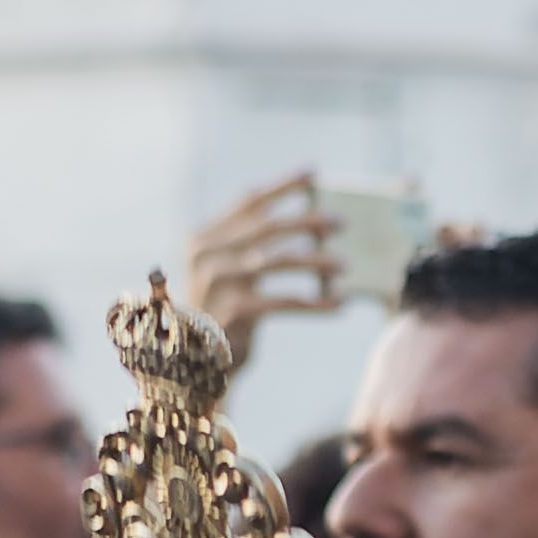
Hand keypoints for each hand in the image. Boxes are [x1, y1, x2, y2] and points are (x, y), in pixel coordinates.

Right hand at [184, 173, 344, 344]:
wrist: (193, 363)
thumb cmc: (221, 314)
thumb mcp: (226, 275)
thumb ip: (248, 247)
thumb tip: (300, 222)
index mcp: (205, 239)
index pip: (248, 203)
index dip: (282, 186)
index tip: (312, 174)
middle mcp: (208, 254)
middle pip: (268, 226)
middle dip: (308, 220)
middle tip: (340, 221)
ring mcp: (219, 281)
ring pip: (279, 259)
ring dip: (317, 260)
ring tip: (344, 265)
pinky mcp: (235, 310)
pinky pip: (286, 300)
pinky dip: (315, 301)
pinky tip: (338, 303)